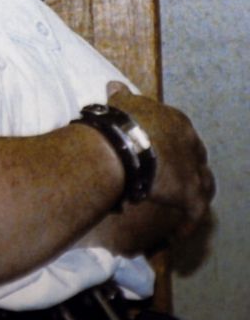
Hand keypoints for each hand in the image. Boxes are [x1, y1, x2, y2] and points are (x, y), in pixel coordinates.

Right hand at [83, 83, 215, 255]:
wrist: (124, 143)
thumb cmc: (121, 122)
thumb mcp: (122, 104)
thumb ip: (122, 96)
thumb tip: (114, 85)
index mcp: (177, 121)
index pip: (181, 136)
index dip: (173, 147)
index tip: (162, 156)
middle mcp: (191, 143)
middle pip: (196, 159)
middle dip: (187, 169)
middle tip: (173, 181)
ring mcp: (194, 169)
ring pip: (204, 184)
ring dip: (195, 196)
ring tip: (183, 208)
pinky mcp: (190, 193)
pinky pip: (195, 212)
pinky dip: (188, 223)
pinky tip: (178, 234)